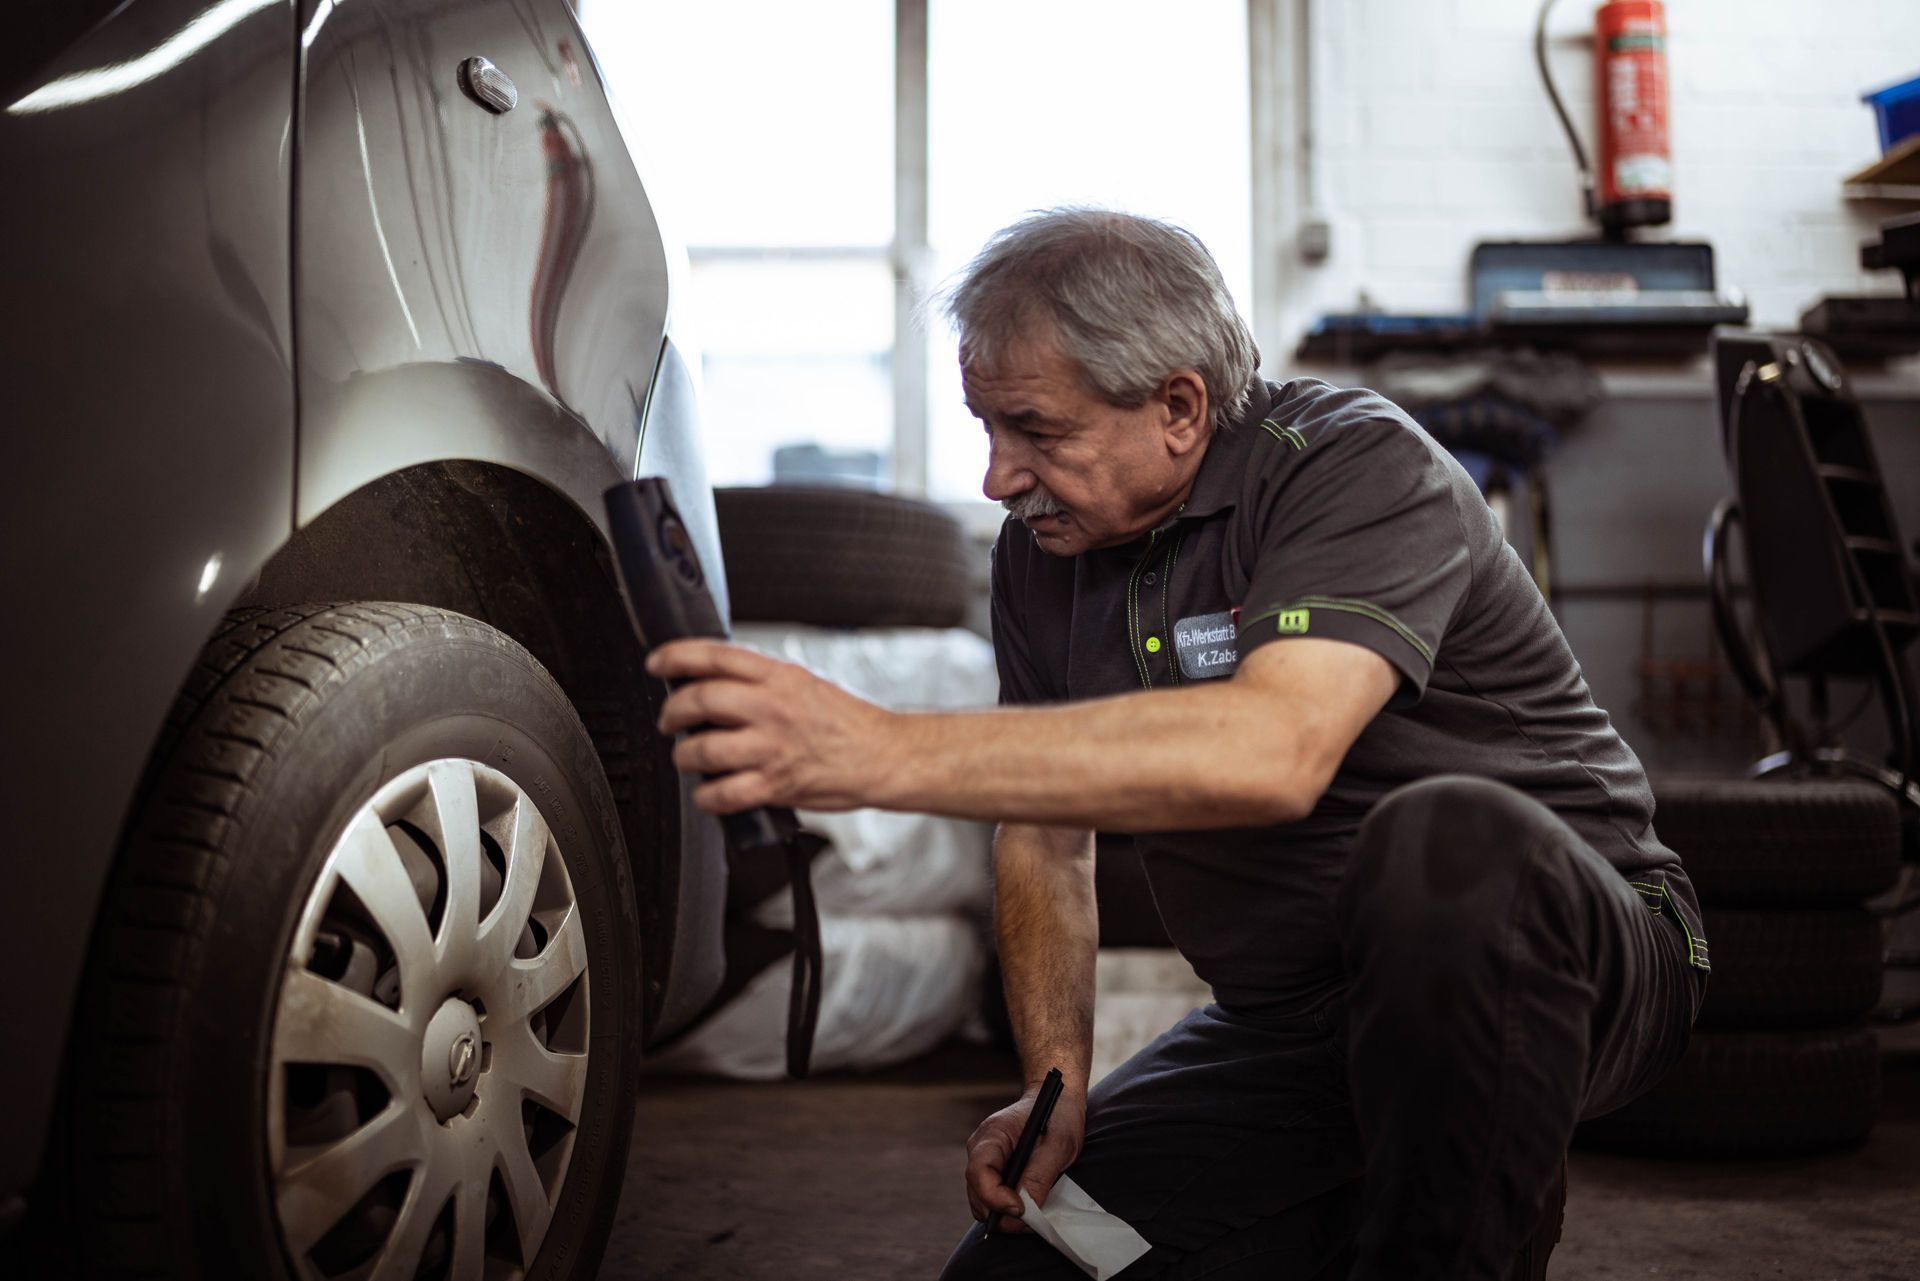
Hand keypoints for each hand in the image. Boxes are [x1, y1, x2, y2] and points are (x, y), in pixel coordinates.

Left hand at [646, 639, 895, 813]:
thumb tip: (717, 680)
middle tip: (669, 720)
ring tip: (687, 757)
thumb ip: (762, 680)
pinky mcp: (776, 784)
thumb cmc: (848, 723)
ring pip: (704, 749)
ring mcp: (772, 747)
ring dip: (684, 756)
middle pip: (701, 699)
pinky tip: (708, 794)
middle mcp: (772, 708)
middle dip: (672, 712)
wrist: (883, 755)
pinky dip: (706, 797)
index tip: (657, 662)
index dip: (676, 656)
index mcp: (779, 677)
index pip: (715, 656)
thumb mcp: (804, 683)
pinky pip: (724, 793)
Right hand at [963, 1083, 1086, 1233]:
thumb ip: (1038, 1178)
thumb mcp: (1058, 1146)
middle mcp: (982, 1148)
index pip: (978, 1173)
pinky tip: (1029, 1200)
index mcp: (993, 1134)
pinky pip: (993, 1197)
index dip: (995, 1197)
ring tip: (1033, 1208)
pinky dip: (1008, 1206)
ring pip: (983, 1199)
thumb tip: (1023, 1211)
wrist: (1058, 1099)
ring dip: (1005, 1212)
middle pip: (977, 1192)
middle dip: (1000, 1211)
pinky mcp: (995, 1170)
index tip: (1020, 1209)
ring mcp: (986, 1160)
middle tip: (1031, 1217)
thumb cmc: (1058, 1115)